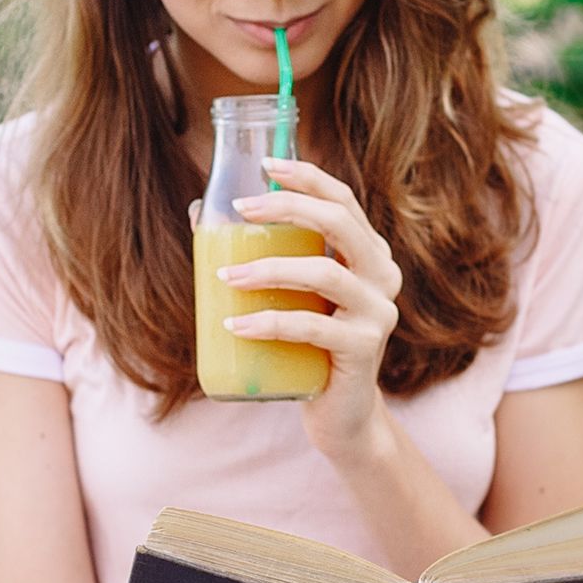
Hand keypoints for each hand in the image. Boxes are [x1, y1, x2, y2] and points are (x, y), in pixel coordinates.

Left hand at [216, 156, 400, 458]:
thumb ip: (265, 257)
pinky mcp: (364, 348)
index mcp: (369, 254)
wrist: (342, 416)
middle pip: (338, 222)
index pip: (343, 200)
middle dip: (286, 207)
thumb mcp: (293, 296)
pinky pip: (312, 326)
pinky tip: (236, 325)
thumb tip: (199, 217)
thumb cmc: (309, 348)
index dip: (307, 177)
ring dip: (267, 269)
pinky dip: (269, 322)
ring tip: (223, 277)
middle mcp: (383, 275)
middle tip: (239, 209)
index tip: (265, 166)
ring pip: (324, 273)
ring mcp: (378, 312)